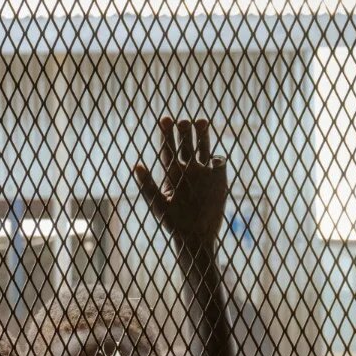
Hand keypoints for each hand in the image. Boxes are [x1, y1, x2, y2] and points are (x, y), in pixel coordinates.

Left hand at [133, 117, 227, 247]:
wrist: (196, 236)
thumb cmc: (173, 222)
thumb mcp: (158, 203)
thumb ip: (147, 184)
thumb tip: (136, 164)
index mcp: (171, 173)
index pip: (168, 149)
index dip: (166, 135)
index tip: (165, 119)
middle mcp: (187, 169)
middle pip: (185, 145)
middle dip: (184, 132)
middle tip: (183, 120)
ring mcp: (204, 172)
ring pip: (203, 148)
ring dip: (202, 135)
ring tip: (201, 121)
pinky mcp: (219, 178)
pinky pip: (219, 162)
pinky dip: (217, 158)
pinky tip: (213, 158)